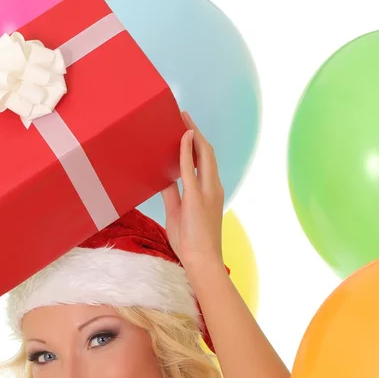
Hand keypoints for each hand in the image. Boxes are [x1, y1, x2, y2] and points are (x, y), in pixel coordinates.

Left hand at [161, 111, 224, 269]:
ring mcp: (207, 192)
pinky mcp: (196, 198)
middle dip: (196, 132)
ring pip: (203, 155)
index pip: (205, 162)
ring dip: (193, 135)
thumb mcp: (177, 213)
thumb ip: (172, 194)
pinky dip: (186, 151)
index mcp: (210, 192)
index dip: (197, 143)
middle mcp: (213, 188)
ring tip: (182, 119)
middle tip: (183, 116)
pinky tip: (182, 136)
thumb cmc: (190, 242)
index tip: (187, 130)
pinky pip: (190, 168)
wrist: (201, 261)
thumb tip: (164, 179)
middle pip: (207, 153)